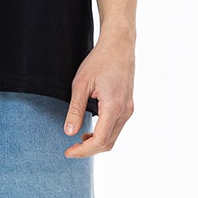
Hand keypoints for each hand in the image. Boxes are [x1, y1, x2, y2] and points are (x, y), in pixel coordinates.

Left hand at [62, 32, 134, 157]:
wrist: (119, 46)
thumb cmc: (99, 61)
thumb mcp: (81, 84)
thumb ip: (75, 110)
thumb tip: (68, 132)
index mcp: (114, 106)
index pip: (100, 140)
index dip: (83, 150)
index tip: (68, 152)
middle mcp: (125, 111)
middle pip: (108, 143)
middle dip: (89, 150)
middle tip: (70, 149)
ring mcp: (129, 109)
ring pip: (113, 137)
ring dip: (96, 142)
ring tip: (78, 140)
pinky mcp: (128, 106)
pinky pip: (116, 128)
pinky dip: (103, 134)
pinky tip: (90, 130)